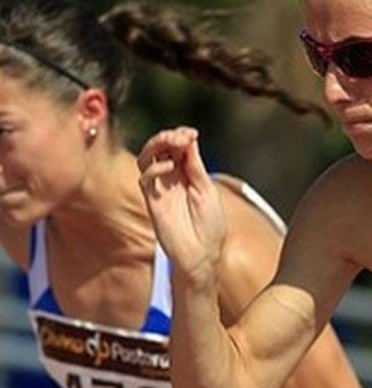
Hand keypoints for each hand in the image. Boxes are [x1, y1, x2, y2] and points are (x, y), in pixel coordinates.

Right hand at [137, 127, 226, 285]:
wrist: (201, 253)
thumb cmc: (210, 225)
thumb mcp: (207, 190)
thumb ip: (195, 166)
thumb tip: (189, 139)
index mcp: (189, 174)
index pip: (178, 147)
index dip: (182, 136)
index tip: (191, 133)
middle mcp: (173, 178)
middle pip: (161, 148)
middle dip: (168, 137)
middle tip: (181, 137)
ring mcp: (161, 188)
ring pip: (147, 158)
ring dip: (157, 145)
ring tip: (173, 143)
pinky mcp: (152, 200)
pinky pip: (145, 178)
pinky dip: (155, 168)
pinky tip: (169, 168)